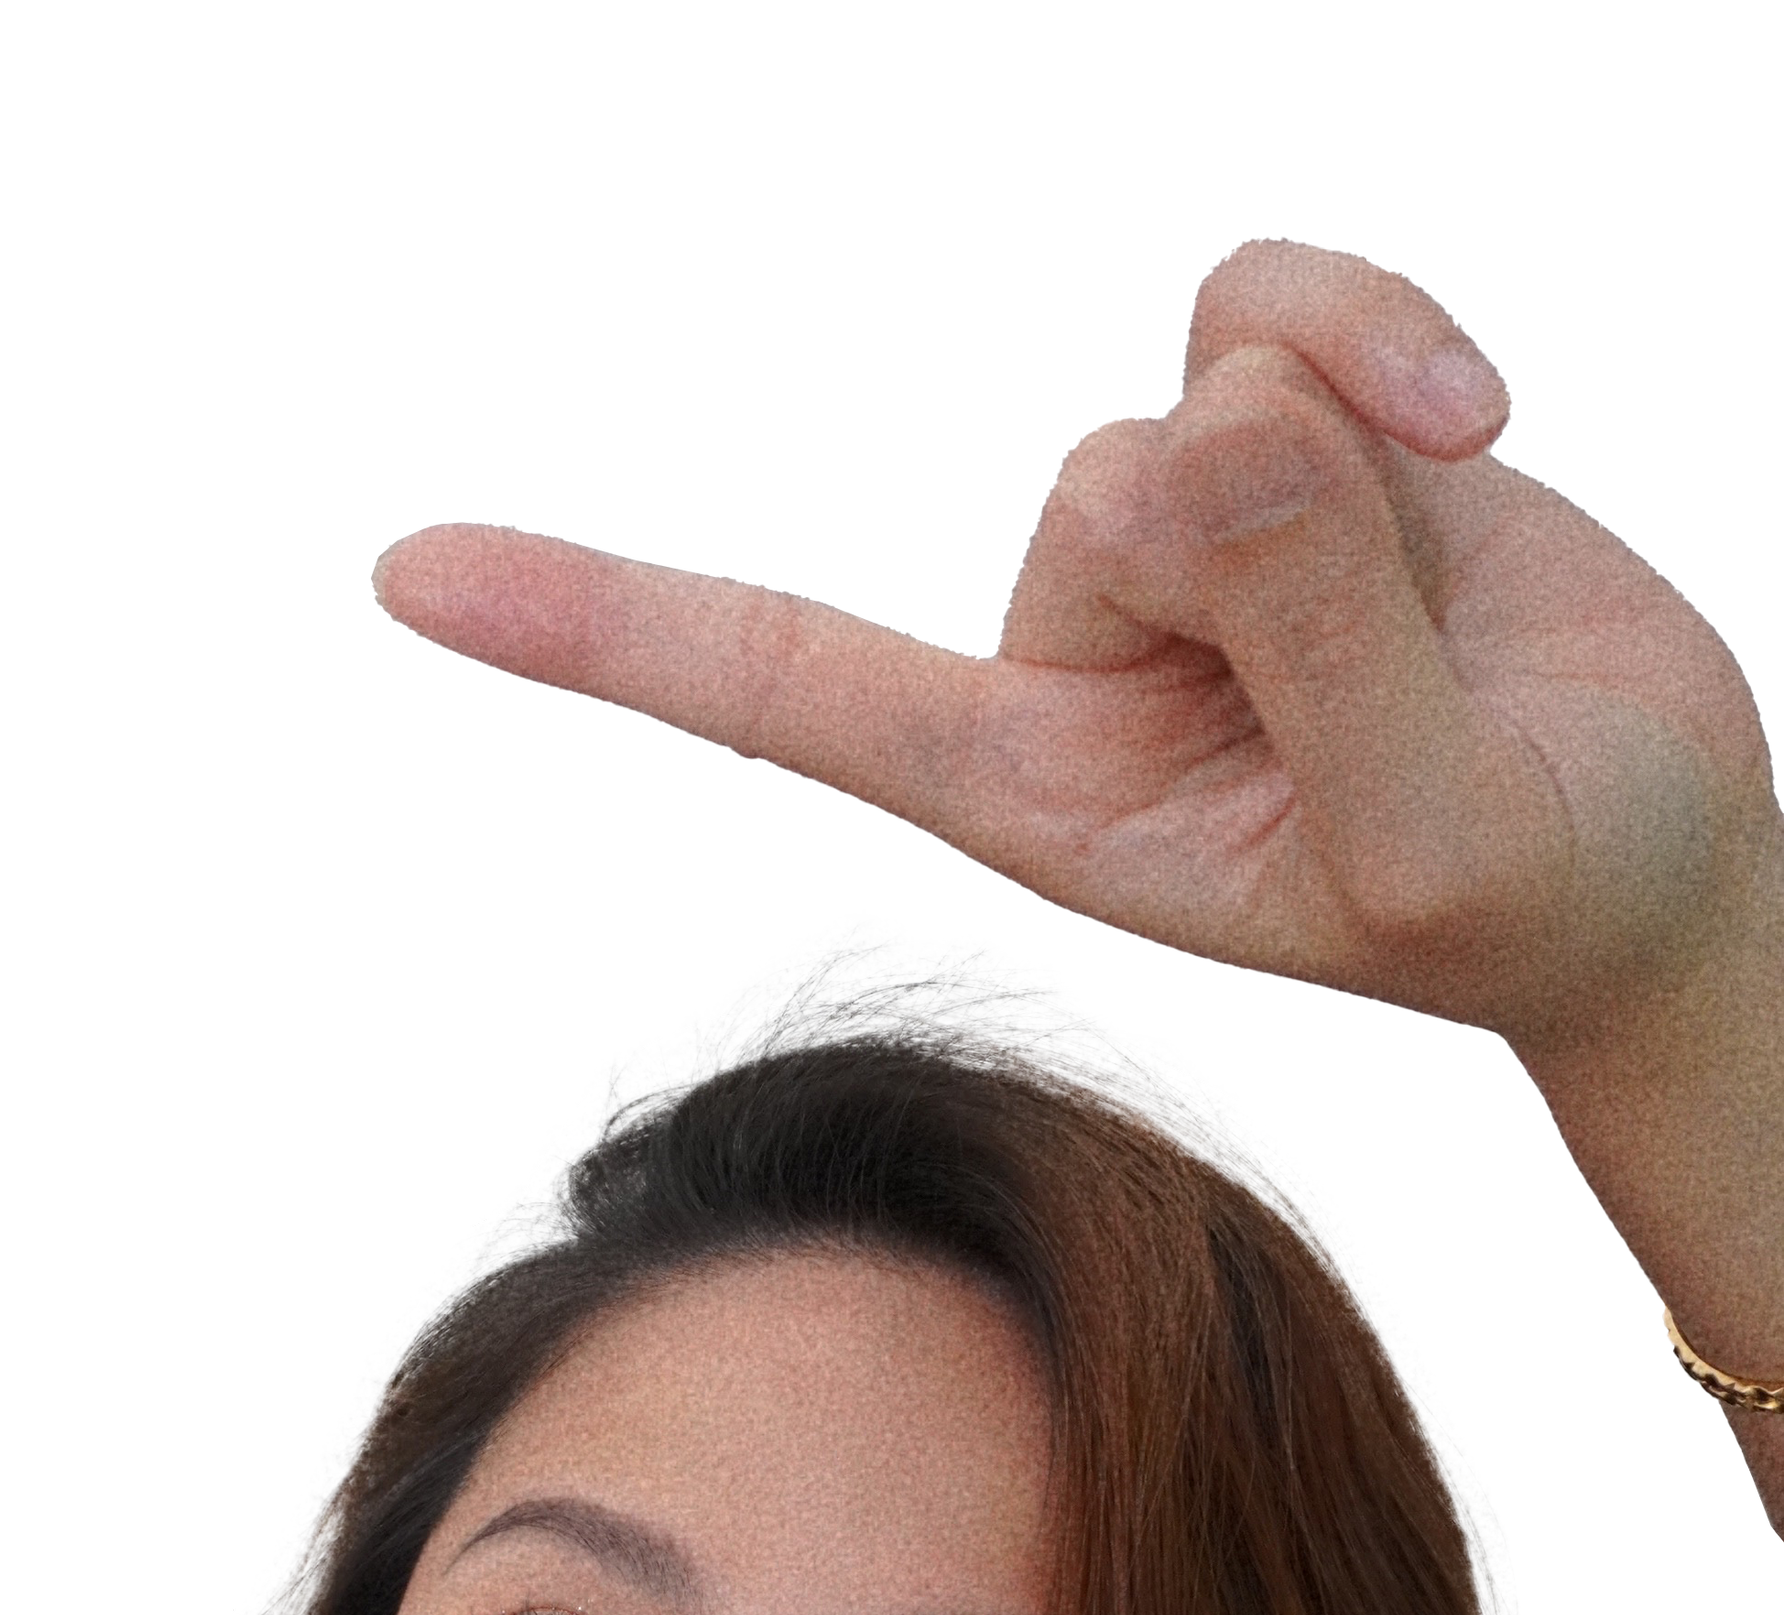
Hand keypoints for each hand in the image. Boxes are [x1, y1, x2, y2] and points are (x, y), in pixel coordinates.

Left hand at [375, 241, 1781, 1070]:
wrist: (1643, 851)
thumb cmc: (1518, 899)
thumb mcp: (1416, 840)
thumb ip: (1311, 649)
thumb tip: (1227, 433)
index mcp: (1032, 789)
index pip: (773, 691)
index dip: (596, 624)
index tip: (395, 574)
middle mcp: (1064, 646)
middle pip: (1103, 490)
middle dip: (1282, 558)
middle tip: (1383, 688)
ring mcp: (1163, 524)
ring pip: (1194, 379)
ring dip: (1354, 461)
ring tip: (1435, 598)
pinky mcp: (1262, 413)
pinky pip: (1267, 292)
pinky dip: (1388, 341)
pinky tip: (1463, 446)